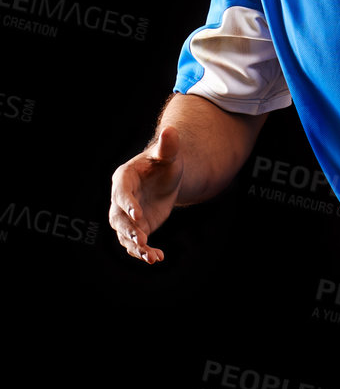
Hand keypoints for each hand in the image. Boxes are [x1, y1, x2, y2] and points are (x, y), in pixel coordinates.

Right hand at [108, 125, 184, 263]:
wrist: (166, 178)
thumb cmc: (164, 162)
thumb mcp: (168, 155)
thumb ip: (168, 146)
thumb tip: (171, 130)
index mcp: (124, 178)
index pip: (122, 192)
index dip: (128, 203)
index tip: (138, 215)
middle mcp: (120, 198)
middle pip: (118, 217)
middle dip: (129, 229)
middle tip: (142, 240)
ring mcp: (127, 215)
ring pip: (124, 234)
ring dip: (135, 247)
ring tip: (151, 257)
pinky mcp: (137, 227)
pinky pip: (135, 243)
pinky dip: (144, 252)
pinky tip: (158, 258)